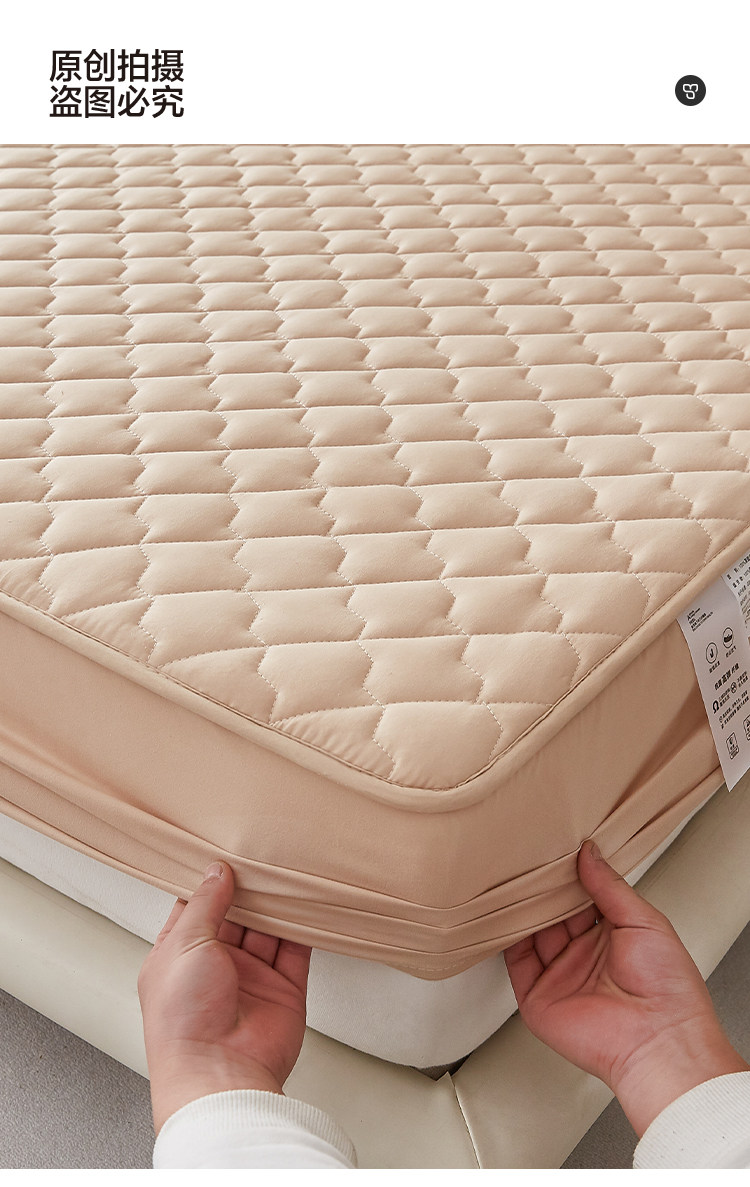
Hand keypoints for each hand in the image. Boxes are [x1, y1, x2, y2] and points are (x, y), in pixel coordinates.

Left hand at [138, 861, 311, 1135]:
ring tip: (288, 871)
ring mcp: (251, 978)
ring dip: (277, 905)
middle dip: (249, 888)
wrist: (219, 1074)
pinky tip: (309, 904)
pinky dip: (304, 927)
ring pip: (268, 929)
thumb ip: (206, 904)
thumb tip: (217, 871)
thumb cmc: (183, 1020)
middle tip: (263, 854)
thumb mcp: (185, 944)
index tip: (225, 850)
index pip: (195, 908)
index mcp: (179, 956)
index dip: (209, 881)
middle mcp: (215, 966)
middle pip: (237, 914)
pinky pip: (297, 951)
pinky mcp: (283, 990)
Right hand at [504, 840, 748, 1136]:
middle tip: (529, 858)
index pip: (582, 897)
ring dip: (522, 908)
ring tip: (512, 877)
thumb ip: (610, 886)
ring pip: (531, 932)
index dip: (570, 875)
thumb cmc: (668, 988)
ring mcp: (560, 976)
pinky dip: (506, 937)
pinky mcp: (538, 997)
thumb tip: (589, 852)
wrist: (658, 1040)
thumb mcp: (645, 920)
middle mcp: (584, 955)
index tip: (556, 849)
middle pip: (554, 913)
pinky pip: (516, 961)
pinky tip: (503, 912)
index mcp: (613, 936)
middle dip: (542, 889)